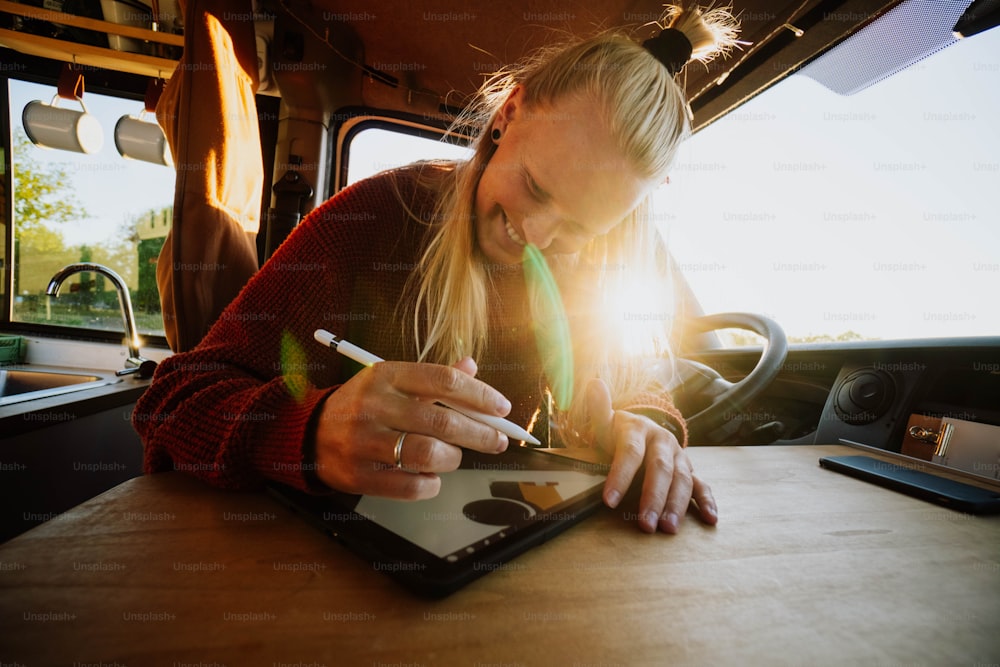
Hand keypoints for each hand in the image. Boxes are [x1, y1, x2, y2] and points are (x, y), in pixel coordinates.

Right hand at [313, 357, 509, 499]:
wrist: (308, 433)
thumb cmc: (362, 405)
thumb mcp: (391, 380)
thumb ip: (432, 377)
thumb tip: (471, 367)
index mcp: (386, 375)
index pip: (444, 381)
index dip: (480, 395)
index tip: (502, 409)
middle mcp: (375, 405)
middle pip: (443, 420)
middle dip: (481, 433)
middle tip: (499, 440)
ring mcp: (365, 441)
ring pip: (430, 454)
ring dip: (453, 459)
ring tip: (454, 457)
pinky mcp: (359, 474)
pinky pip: (412, 486)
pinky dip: (432, 484)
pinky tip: (431, 476)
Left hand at [585, 378, 717, 533]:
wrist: (643, 431)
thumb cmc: (619, 433)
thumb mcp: (606, 422)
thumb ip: (599, 409)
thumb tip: (595, 384)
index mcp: (640, 430)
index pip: (631, 453)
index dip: (620, 476)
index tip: (609, 501)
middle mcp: (663, 442)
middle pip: (660, 469)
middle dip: (653, 497)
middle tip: (645, 524)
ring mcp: (679, 456)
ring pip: (681, 479)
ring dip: (676, 504)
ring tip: (668, 528)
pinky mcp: (690, 470)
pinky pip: (701, 485)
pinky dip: (707, 501)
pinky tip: (710, 518)